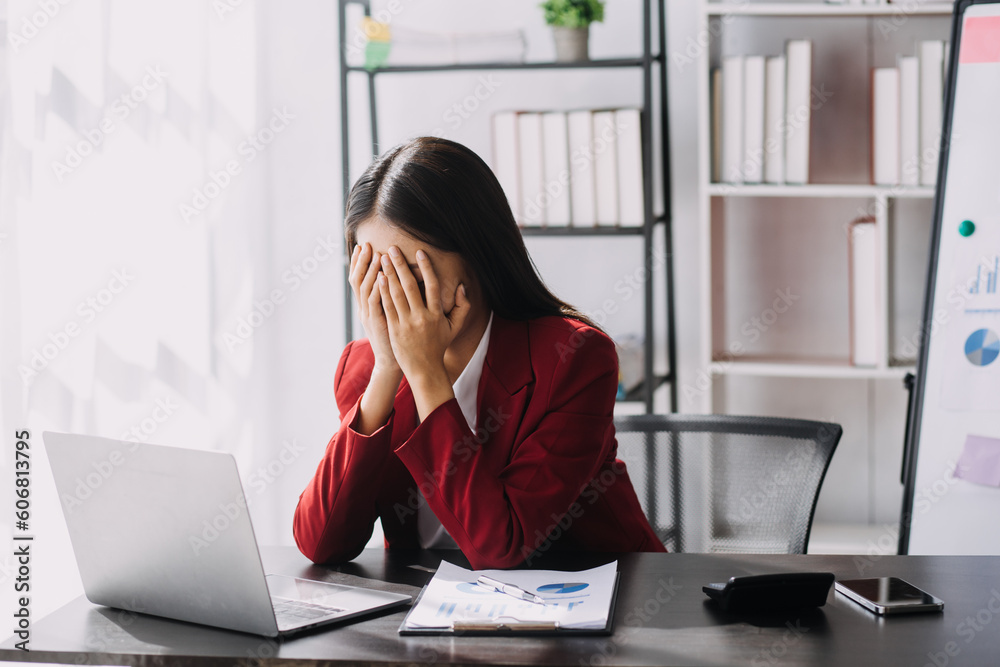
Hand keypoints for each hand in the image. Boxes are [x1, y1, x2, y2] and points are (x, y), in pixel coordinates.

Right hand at [349, 242, 400, 378]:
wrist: (391, 362)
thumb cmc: (394, 338)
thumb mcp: (388, 315)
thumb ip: (388, 297)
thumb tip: (392, 278)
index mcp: (366, 305)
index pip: (359, 279)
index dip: (359, 263)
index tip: (363, 246)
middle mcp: (364, 308)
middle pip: (358, 280)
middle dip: (361, 261)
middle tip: (366, 244)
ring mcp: (369, 316)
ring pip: (365, 289)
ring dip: (370, 271)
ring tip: (376, 254)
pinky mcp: (377, 324)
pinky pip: (374, 303)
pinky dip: (377, 289)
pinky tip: (382, 276)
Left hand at [378, 246, 471, 418]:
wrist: (424, 369)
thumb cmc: (438, 346)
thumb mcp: (454, 328)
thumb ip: (462, 307)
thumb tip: (461, 287)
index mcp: (437, 315)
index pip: (432, 286)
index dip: (426, 268)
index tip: (419, 252)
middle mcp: (422, 317)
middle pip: (410, 286)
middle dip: (401, 265)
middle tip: (393, 249)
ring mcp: (407, 323)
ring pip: (396, 294)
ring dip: (389, 274)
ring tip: (383, 258)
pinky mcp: (395, 329)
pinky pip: (388, 307)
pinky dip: (383, 291)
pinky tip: (378, 278)